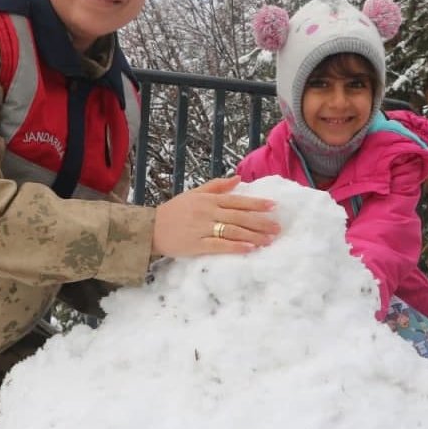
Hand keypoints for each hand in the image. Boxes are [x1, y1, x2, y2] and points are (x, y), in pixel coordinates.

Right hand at [151, 176, 279, 256]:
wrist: (150, 228)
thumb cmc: (173, 211)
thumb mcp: (194, 193)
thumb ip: (217, 186)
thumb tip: (238, 179)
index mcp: (208, 199)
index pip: (237, 201)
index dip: (256, 204)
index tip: (274, 206)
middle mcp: (208, 212)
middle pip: (239, 217)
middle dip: (260, 222)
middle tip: (277, 228)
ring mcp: (202, 228)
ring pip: (232, 231)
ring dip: (252, 236)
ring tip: (268, 240)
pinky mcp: (196, 245)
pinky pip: (219, 245)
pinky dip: (235, 247)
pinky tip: (249, 249)